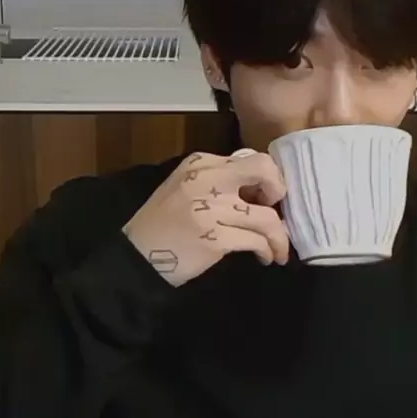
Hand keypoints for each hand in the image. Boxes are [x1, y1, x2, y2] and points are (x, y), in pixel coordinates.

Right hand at [123, 149, 287, 286]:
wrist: (137, 258)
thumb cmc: (162, 225)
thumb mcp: (184, 187)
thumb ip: (217, 180)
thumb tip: (259, 186)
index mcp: (200, 163)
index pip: (250, 159)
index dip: (267, 179)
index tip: (266, 199)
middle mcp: (206, 180)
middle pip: (263, 171)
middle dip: (279, 192)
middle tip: (277, 214)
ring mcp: (211, 209)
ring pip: (267, 217)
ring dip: (279, 237)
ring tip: (277, 250)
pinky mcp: (215, 239)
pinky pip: (256, 241)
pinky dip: (267, 250)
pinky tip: (264, 257)